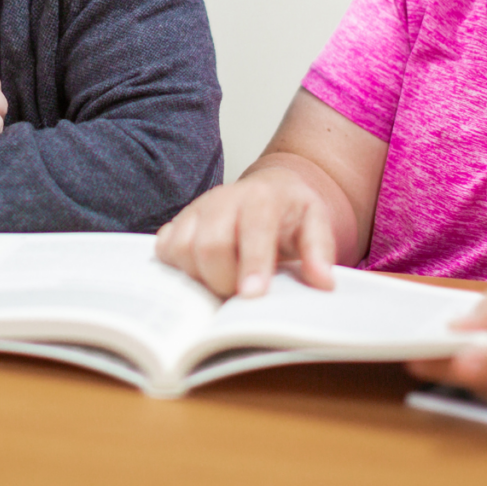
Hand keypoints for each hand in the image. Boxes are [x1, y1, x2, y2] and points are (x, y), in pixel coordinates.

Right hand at [155, 165, 336, 297]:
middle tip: (239, 295)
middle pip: (210, 244)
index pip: (253, 229)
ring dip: (199, 277)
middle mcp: (224, 199)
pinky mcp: (178, 221)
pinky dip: (176, 267)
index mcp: (261, 198)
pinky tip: (199, 274)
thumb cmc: (289, 211)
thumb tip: (322, 281)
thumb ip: (319, 249)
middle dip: (223, 279)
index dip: (252, 263)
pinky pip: (163, 248)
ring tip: (221, 283)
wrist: (268, 189)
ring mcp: (197, 210)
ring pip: (181, 248)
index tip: (252, 295)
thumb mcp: (315, 221)